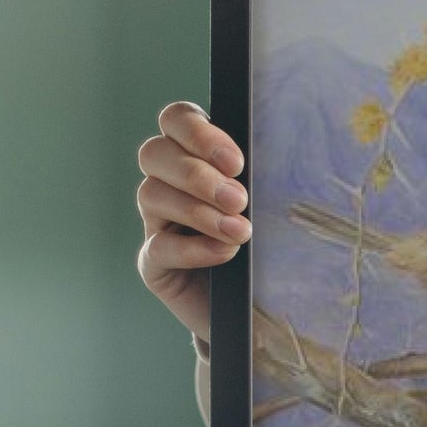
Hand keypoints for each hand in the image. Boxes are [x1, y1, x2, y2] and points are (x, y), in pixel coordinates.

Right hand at [136, 103, 249, 343]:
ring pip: (151, 194)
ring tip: (240, 232)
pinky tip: (224, 253)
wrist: (260, 306)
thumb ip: (261, 178)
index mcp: (195, 155)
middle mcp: (168, 183)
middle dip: (197, 174)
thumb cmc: (271, 246)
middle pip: (154, 152)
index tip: (236, 163)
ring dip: (198, 211)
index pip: (176, 119)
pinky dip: (192, 248)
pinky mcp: (154, 264)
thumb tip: (275, 158)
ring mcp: (157, 222)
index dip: (198, 132)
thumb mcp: (272, 205)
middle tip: (238, 199)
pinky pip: (157, 247)